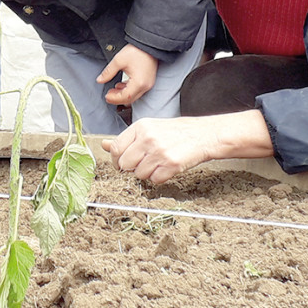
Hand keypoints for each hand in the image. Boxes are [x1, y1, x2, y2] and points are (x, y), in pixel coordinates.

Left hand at [96, 44, 157, 105]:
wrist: (149, 44)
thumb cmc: (137, 51)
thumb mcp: (119, 60)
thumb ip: (108, 72)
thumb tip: (100, 80)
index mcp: (139, 83)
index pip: (125, 97)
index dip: (114, 98)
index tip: (106, 96)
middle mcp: (145, 86)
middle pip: (130, 99)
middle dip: (118, 99)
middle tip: (108, 95)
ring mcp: (148, 84)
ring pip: (134, 96)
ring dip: (123, 95)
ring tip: (113, 90)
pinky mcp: (148, 81)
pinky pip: (138, 90)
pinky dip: (128, 90)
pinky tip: (121, 85)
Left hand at [103, 111, 272, 184]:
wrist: (203, 134)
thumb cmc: (175, 132)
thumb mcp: (149, 128)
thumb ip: (126, 138)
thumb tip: (104, 145)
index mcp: (140, 127)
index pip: (116, 148)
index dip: (116, 159)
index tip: (121, 163)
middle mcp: (148, 138)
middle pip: (125, 164)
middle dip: (132, 168)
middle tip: (143, 163)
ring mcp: (159, 151)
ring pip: (139, 174)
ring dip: (146, 173)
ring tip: (158, 163)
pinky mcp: (171, 164)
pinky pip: (154, 180)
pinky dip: (159, 178)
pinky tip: (166, 168)